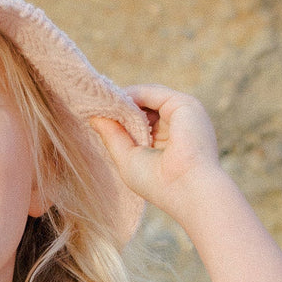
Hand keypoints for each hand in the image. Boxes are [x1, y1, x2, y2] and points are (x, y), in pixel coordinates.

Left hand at [92, 85, 223, 223]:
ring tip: (100, 103)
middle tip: (92, 106)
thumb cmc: (159, 183)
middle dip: (119, 108)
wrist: (190, 189)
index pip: (140, 122)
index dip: (119, 119)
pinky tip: (115, 102)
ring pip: (147, 98)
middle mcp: (175, 125)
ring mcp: (181, 113)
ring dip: (123, 100)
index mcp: (166, 141)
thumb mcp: (128, 159)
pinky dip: (133, 95)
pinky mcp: (183, 104)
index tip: (94, 116)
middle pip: (143, 108)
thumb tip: (94, 118)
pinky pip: (152, 93)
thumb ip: (113, 137)